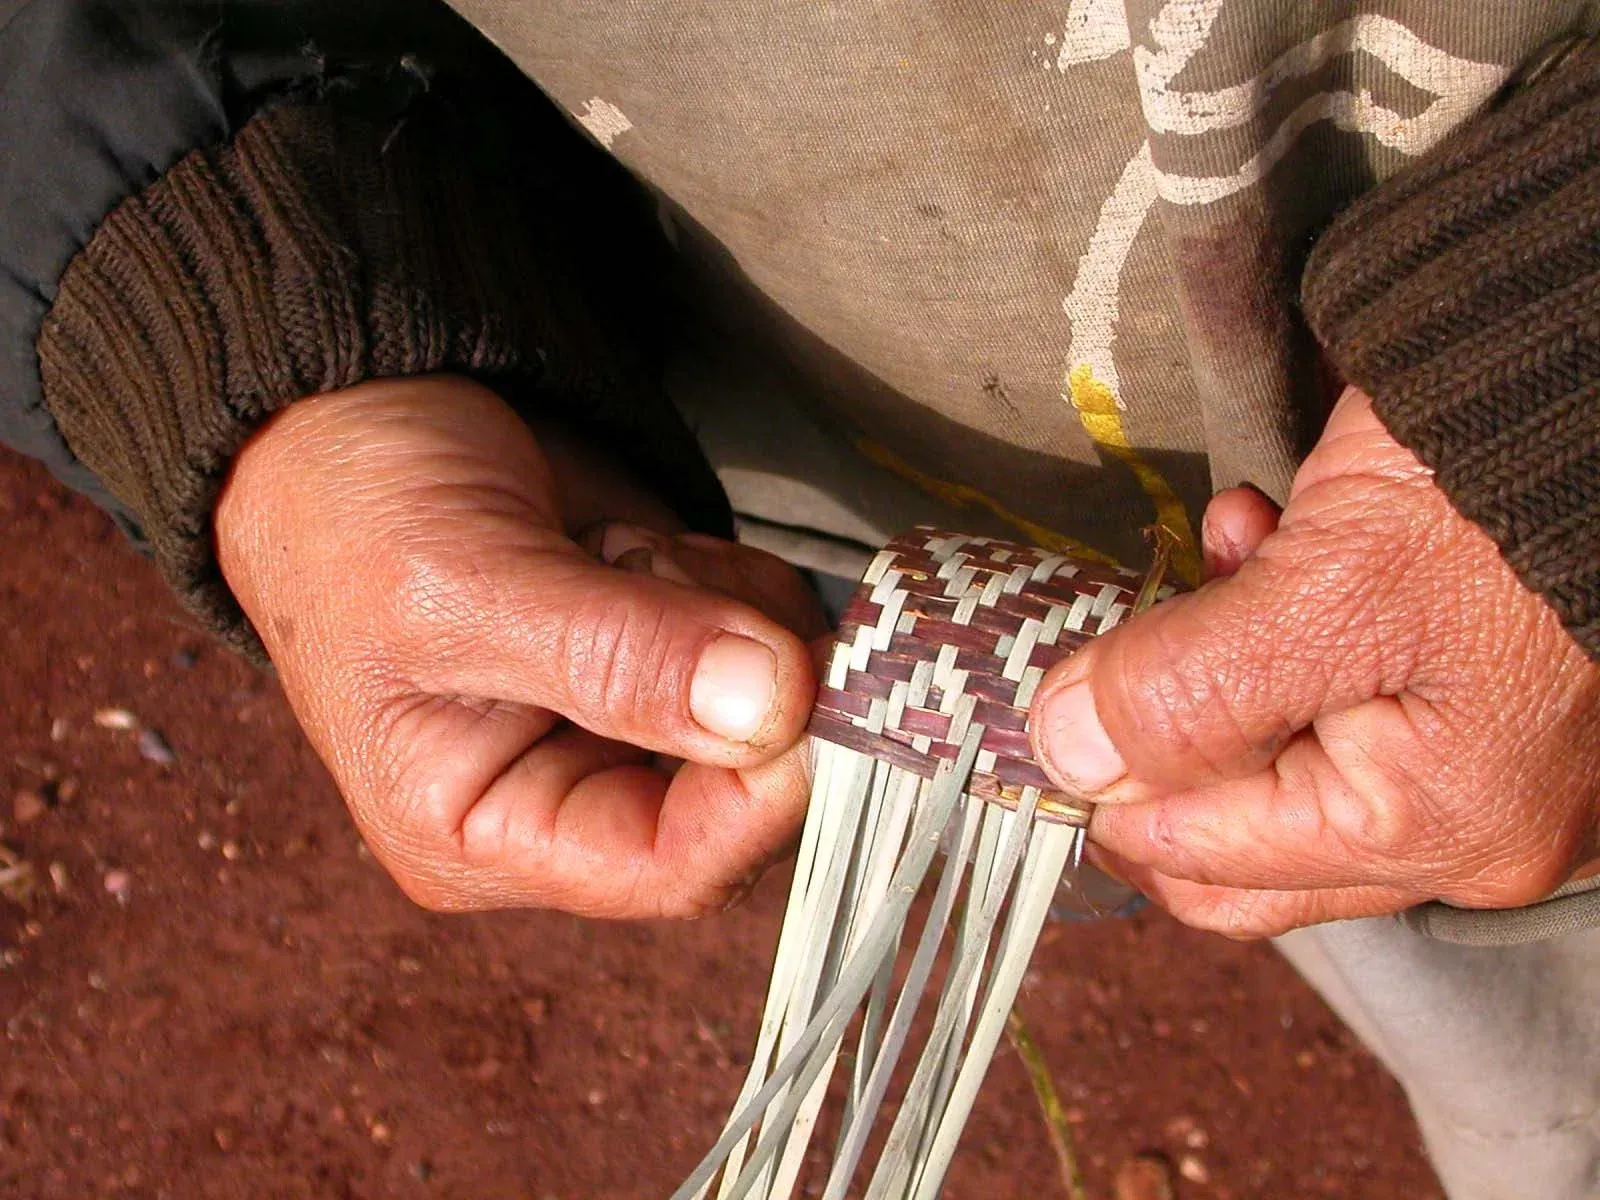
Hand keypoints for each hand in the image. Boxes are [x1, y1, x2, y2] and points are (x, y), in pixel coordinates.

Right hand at [216, 375, 823, 917]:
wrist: (351, 409)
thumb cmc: (352, 516)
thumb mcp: (462, 587)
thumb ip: (615, 654)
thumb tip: (768, 707)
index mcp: (487, 833)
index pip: (667, 868)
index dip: (757, 795)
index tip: (806, 690)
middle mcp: (573, 795)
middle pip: (743, 791)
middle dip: (735, 676)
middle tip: (657, 568)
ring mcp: (633, 720)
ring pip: (774, 703)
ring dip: (725, 607)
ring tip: (611, 549)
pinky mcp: (671, 650)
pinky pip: (769, 633)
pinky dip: (730, 574)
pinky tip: (638, 543)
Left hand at [1030, 388, 1599, 937]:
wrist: (1588, 384)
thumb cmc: (1494, 496)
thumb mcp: (1323, 591)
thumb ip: (1185, 694)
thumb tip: (1068, 756)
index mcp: (1435, 829)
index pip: (1211, 867)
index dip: (1109, 795)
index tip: (1042, 722)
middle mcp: (1466, 824)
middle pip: (1242, 829)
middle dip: (1164, 732)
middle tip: (1114, 654)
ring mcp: (1471, 761)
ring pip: (1276, 752)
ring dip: (1215, 660)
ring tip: (1223, 551)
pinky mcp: (1463, 691)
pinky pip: (1331, 694)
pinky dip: (1277, 626)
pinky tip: (1265, 538)